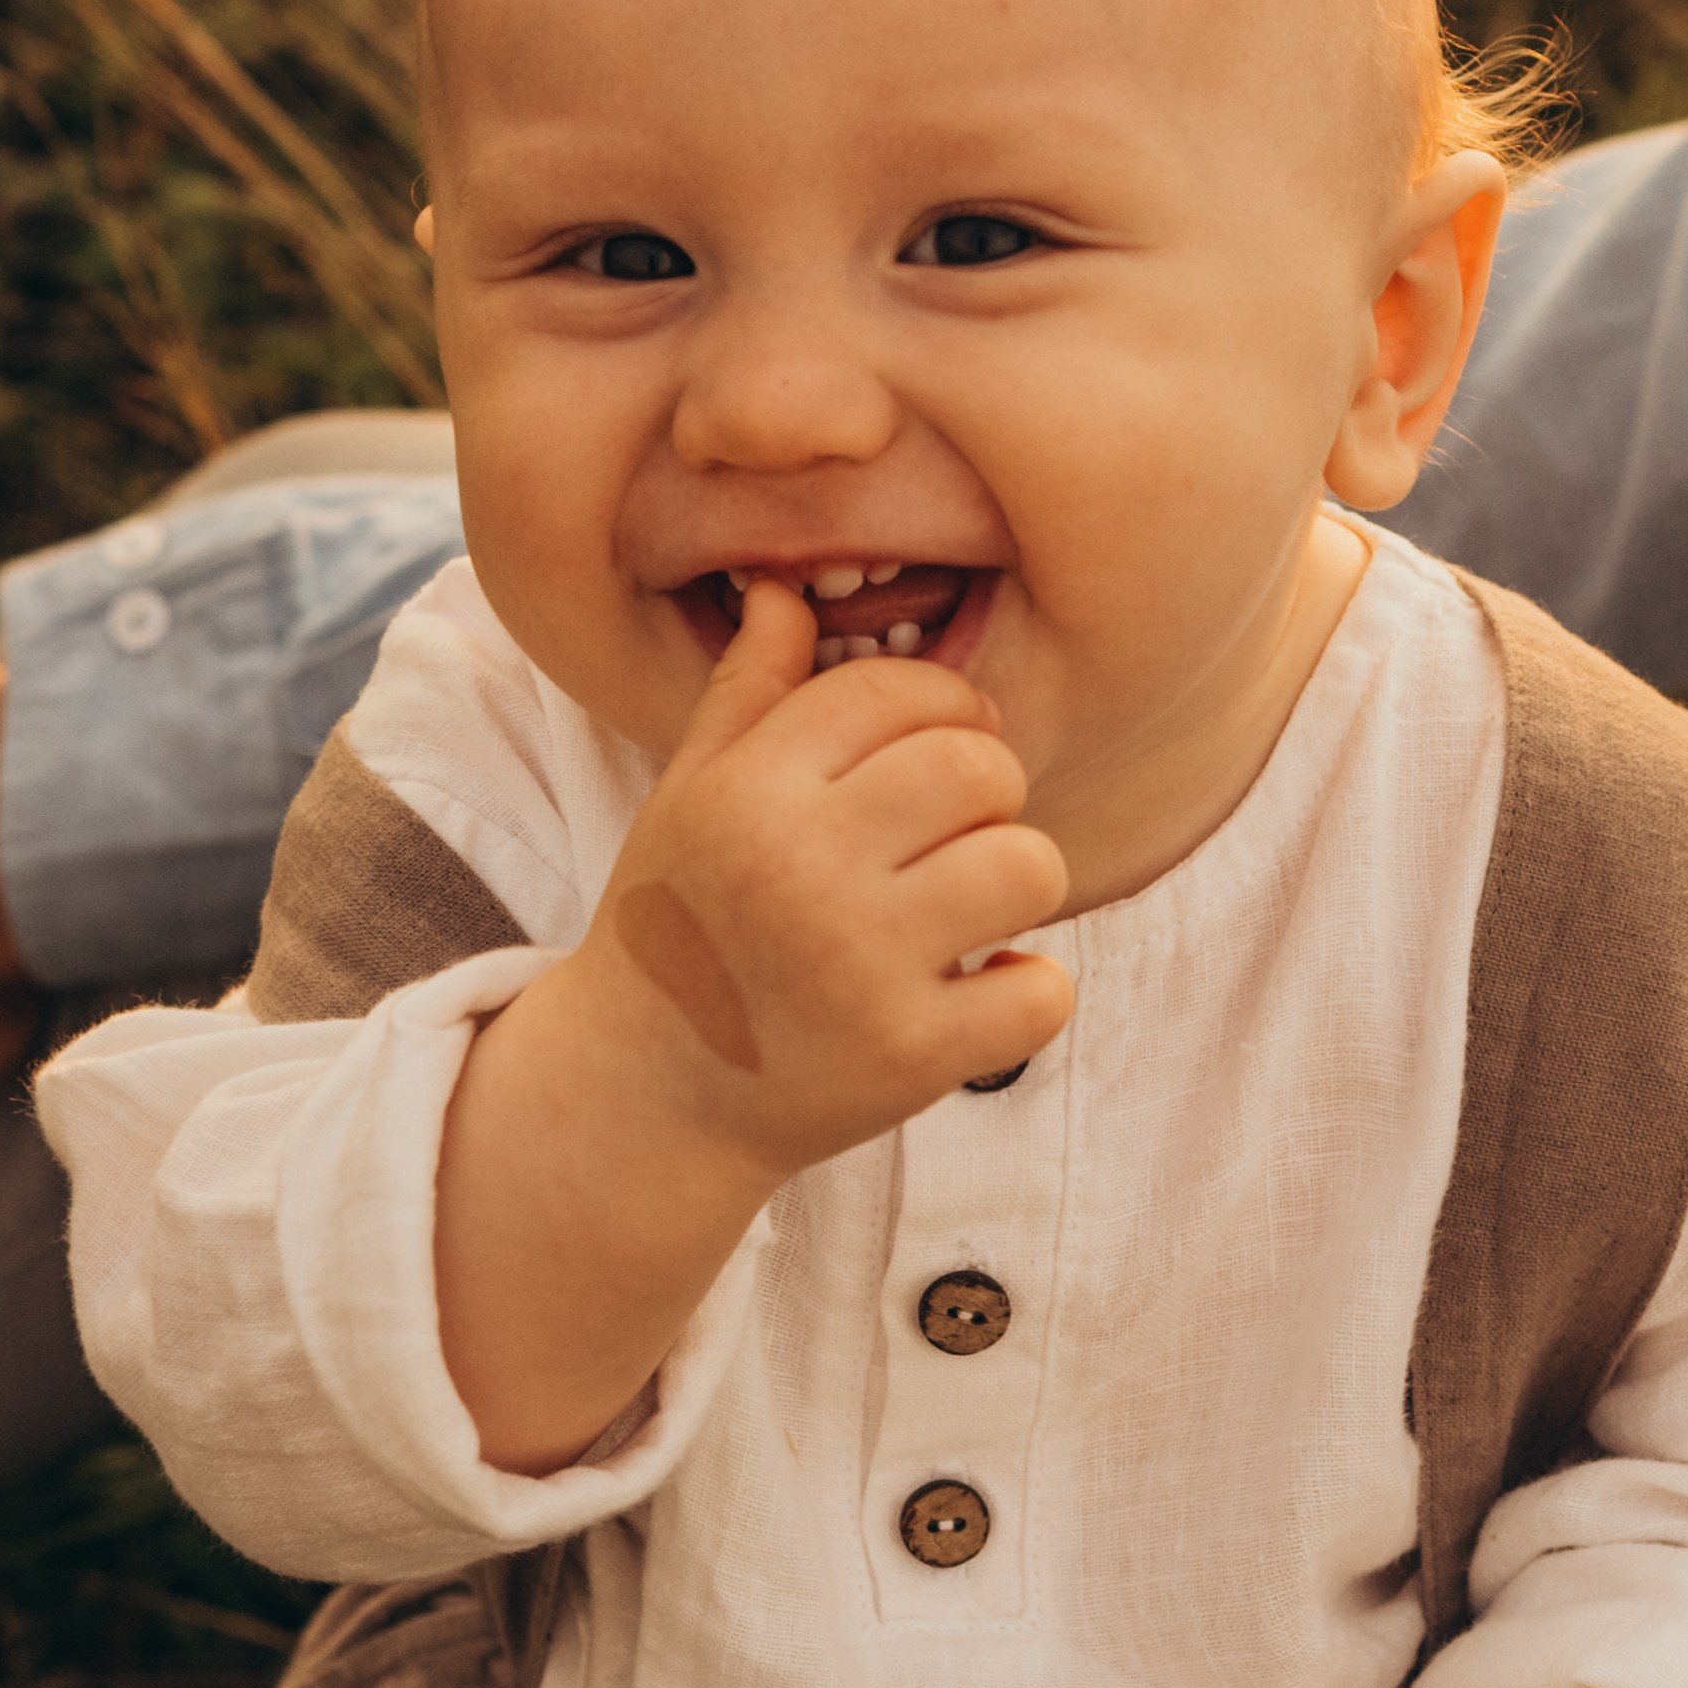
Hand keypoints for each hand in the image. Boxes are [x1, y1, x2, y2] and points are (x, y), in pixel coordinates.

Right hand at [433, 580, 1073, 1470]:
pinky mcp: (908, 1058)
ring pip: (1030, 867)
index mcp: (748, 793)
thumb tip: (785, 591)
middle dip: (988, 792)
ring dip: (1015, 884)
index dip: (942, 708)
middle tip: (954, 836)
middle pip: (979, 768)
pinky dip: (1027, 992)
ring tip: (968, 911)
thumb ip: (747, 694)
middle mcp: (800, 870)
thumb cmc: (679, 926)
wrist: (644, 1095)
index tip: (937, 751)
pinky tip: (976, 994)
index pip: (896, 693)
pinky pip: (1043, 990)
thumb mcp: (688, 798)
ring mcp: (858, 968)